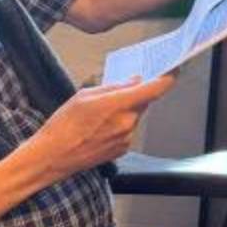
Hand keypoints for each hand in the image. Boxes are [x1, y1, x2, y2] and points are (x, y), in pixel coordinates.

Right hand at [30, 74, 176, 180]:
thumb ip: (113, 87)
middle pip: (142, 102)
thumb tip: (134, 82)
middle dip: (133, 95)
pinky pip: (128, 130)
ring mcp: (126, 138)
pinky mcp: (122, 149)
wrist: (52, 157)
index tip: (174, 70)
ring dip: (124, 111)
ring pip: (134, 116)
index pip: (154, 90)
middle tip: (115, 92)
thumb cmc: (63, 125)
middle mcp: (127, 123)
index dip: (167, 78)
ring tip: (97, 116)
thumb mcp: (84, 96)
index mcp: (118, 105)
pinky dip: (119, 124)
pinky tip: (98, 128)